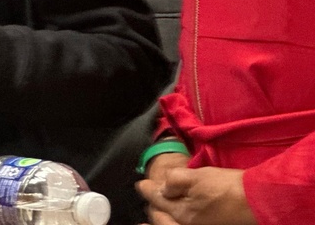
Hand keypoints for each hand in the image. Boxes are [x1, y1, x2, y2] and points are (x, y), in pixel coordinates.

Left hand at [137, 164, 256, 224]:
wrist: (256, 199)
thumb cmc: (226, 187)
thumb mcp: (195, 177)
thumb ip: (174, 181)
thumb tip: (161, 188)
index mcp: (182, 213)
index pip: (157, 201)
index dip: (147, 189)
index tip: (140, 184)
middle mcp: (188, 224)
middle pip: (162, 215)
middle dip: (154, 204)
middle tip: (149, 190)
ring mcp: (199, 224)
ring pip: (173, 218)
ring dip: (164, 210)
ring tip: (159, 201)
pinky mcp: (209, 222)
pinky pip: (185, 219)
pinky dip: (176, 213)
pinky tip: (177, 204)